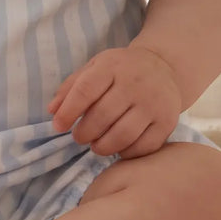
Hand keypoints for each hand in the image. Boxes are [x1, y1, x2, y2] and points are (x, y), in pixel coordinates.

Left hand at [48, 45, 181, 158]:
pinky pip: (144, 146)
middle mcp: (135, 83)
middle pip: (103, 116)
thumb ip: (71, 87)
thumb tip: (52, 111)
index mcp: (112, 66)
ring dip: (103, 147)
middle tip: (79, 137)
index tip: (58, 126)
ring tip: (96, 145)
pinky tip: (118, 148)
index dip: (68, 112)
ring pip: (123, 135)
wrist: (163, 66)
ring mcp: (154, 103)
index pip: (85, 90)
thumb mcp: (94, 67)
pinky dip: (126, 153)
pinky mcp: (168, 121)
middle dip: (84, 133)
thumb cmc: (121, 70)